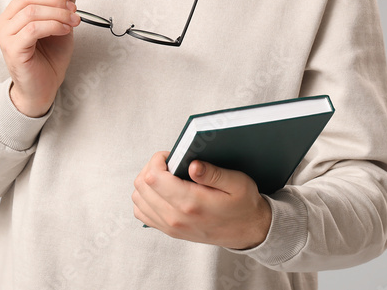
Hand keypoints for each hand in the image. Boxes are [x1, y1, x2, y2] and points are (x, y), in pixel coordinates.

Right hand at [0, 0, 81, 116]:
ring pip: (32, 12)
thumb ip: (65, 0)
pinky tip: (65, 30)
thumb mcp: (61, 22)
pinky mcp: (12, 49)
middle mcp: (5, 22)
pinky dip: (53, 26)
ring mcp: (5, 36)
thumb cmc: (49, 57)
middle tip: (75, 9)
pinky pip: (33, 29)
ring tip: (74, 21)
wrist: (44, 88)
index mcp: (14, 13)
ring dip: (58, 13)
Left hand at [132, 151, 271, 249]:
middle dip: (151, 167)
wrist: (248, 231)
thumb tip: (192, 164)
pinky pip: (142, 212)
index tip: (172, 155)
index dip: (157, 160)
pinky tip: (162, 190)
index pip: (153, 177)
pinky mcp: (169, 231)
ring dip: (146, 182)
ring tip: (166, 175)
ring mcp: (170, 226)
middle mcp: (176, 217)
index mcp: (191, 203)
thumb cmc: (243, 205)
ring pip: (138, 198)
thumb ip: (213, 173)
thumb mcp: (237, 183)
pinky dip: (145, 197)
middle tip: (169, 163)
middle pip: (142, 185)